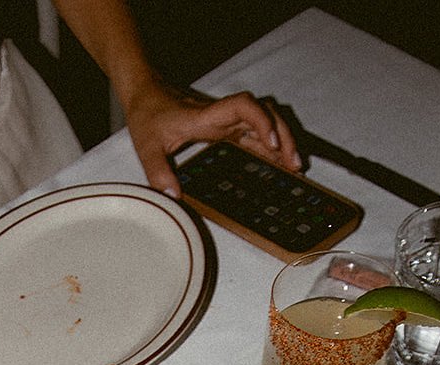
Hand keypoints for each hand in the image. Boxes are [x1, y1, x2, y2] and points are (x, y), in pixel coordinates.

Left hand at [124, 84, 300, 196]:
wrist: (146, 94)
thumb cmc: (148, 115)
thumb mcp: (146, 146)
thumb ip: (157, 171)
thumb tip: (173, 196)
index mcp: (207, 116)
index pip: (243, 107)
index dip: (261, 121)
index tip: (271, 142)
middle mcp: (223, 115)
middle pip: (265, 115)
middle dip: (283, 137)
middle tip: (293, 166)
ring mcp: (227, 120)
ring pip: (266, 122)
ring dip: (282, 141)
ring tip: (294, 167)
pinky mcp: (227, 127)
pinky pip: (256, 133)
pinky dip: (271, 146)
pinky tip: (279, 163)